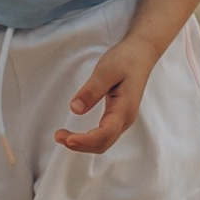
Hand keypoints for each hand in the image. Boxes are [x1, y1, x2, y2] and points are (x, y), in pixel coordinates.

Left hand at [54, 33, 160, 153]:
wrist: (141, 54)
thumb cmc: (125, 60)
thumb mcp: (105, 70)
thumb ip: (91, 90)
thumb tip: (75, 109)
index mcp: (124, 109)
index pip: (105, 134)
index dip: (85, 140)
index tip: (67, 139)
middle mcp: (125, 119)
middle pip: (103, 143)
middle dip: (80, 145)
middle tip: (58, 136)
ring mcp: (122, 119)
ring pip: (103, 142)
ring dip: (83, 144)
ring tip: (63, 137)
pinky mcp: (117, 116)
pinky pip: (103, 135)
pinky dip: (88, 139)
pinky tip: (76, 134)